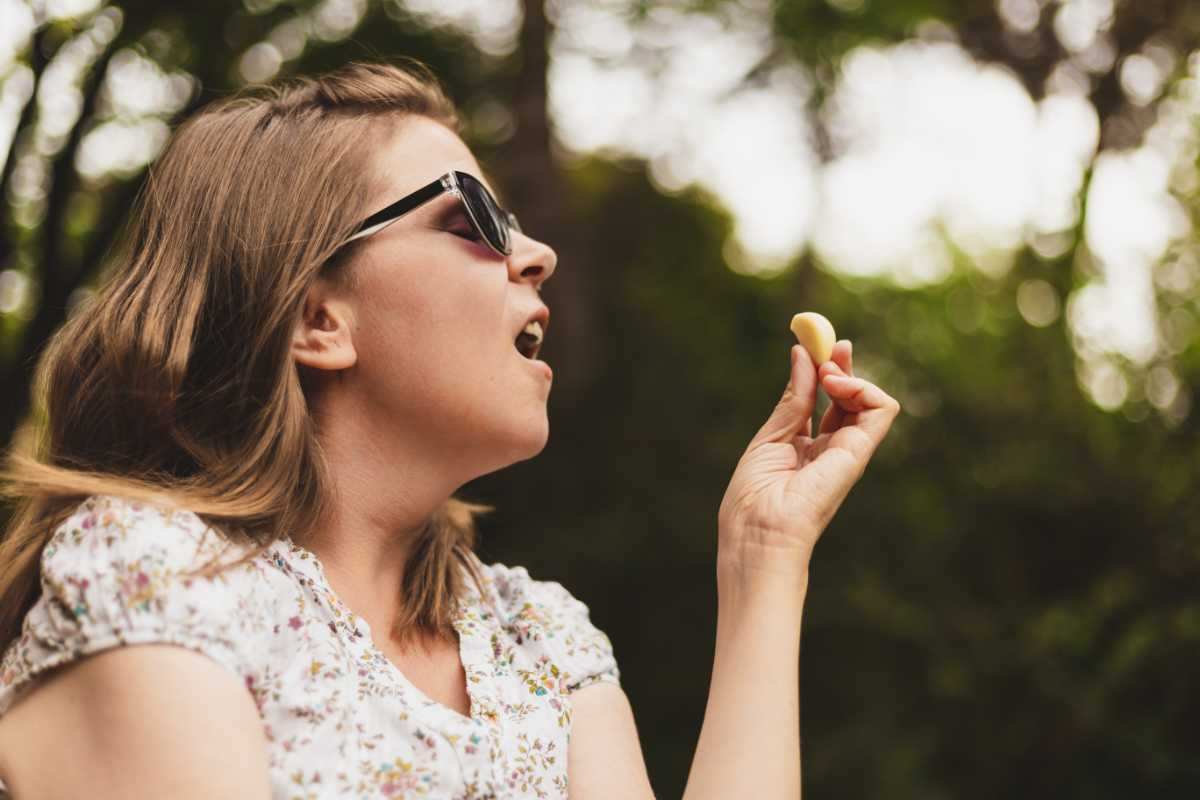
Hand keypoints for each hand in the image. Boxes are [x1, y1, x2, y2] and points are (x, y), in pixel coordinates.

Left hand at [717, 341, 899, 582]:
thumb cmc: (754, 497)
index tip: (816, 347)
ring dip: (851, 375)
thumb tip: (802, 356)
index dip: (826, 372)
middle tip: (831, 346)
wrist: (758, 532)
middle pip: (851, 397)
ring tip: (827, 375)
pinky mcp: (859, 454)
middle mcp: (831, 449)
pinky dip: (864, 387)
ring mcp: (848, 452)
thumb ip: (794, 398)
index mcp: (807, 447)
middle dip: (843, 366)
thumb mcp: (771, 436)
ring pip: (873, 400)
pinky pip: (883, 410)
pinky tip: (837, 386)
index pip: (828, 401)